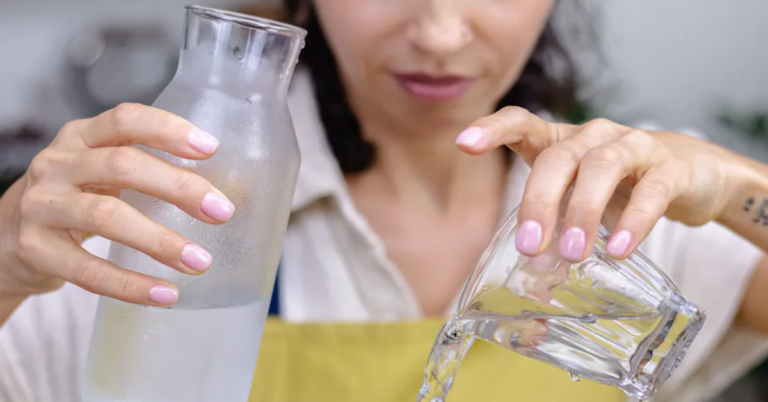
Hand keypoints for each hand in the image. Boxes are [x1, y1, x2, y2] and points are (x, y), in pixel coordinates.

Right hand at [0, 103, 232, 305]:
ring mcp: (41, 206)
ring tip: (200, 261)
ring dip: (160, 241)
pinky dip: (131, 285)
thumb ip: (154, 172)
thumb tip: (238, 192)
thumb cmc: (75, 199)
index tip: (210, 148)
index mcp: (81, 137)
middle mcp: (58, 164)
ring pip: (106, 217)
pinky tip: (165, 294)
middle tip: (222, 211)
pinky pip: (87, 271)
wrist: (6, 239)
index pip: (126, 118)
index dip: (168, 129)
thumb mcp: (104, 174)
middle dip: (179, 187)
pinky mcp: (34, 250)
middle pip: (123, 165)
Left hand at [456, 107, 742, 261]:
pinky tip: (619, 250)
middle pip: (559, 158)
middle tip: (529, 248)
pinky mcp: (670, 167)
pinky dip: (634, 221)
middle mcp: (594, 136)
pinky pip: (650, 191)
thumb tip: (534, 266)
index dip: (493, 128)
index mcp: (562, 141)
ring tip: (574, 254)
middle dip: (540, 202)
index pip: (522, 122)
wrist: (691, 176)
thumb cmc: (619, 187)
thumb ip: (555, 223)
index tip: (464, 143)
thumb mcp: (578, 197)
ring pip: (602, 167)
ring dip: (583, 212)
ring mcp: (634, 146)